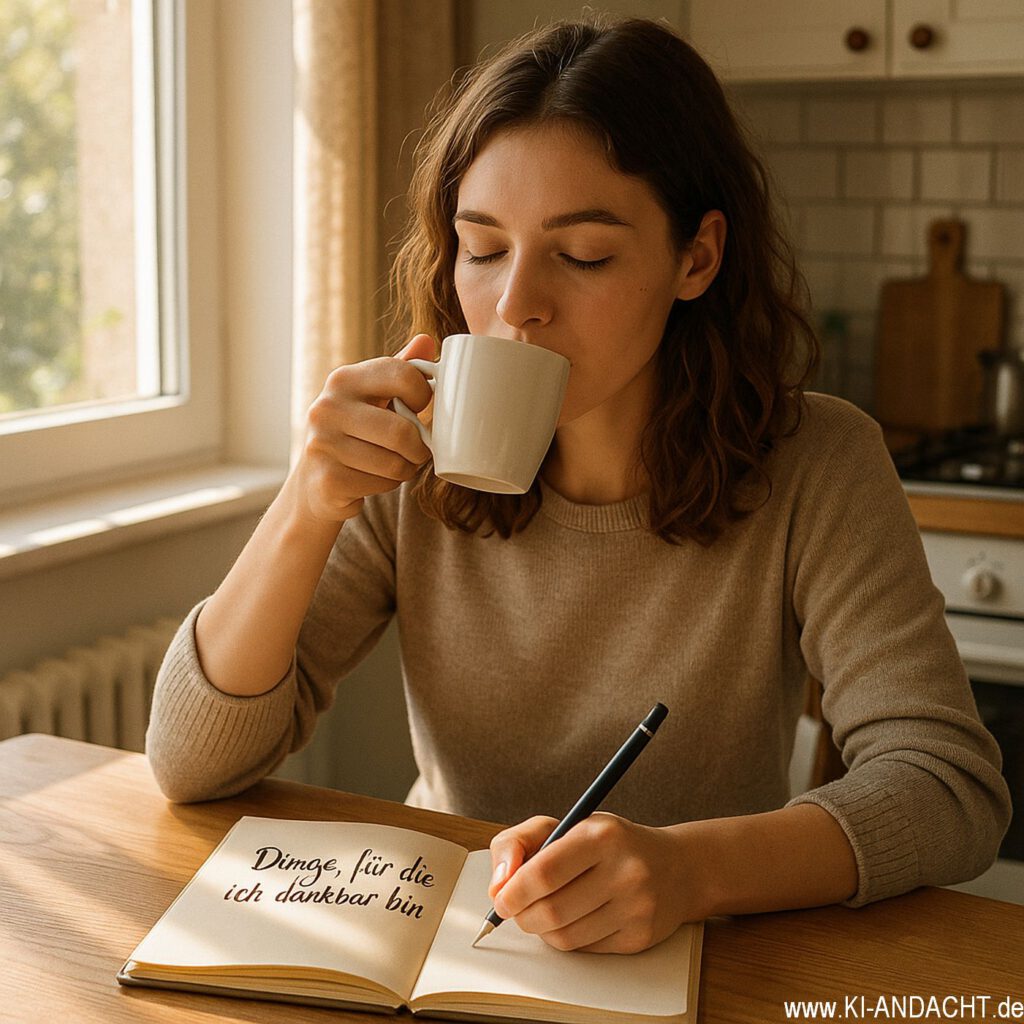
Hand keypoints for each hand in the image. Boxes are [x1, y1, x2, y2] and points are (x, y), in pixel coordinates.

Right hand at [293, 334, 435, 523]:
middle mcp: (327, 407)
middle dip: (420, 448)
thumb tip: (426, 341)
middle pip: (402, 431)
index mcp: (343, 379)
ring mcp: (323, 444)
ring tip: (396, 464)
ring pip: (395, 463)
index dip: (425, 395)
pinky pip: (382, 485)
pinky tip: (374, 479)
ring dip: (406, 469)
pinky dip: (388, 485)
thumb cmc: (355, 433)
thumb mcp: (373, 396)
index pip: (403, 375)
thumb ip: (399, 369)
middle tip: (418, 450)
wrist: (316, 483)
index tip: (421, 408)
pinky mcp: (327, 479)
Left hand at [487, 812, 704, 953]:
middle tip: (517, 909)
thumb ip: (522, 842)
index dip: (514, 891)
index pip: (544, 872)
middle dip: (523, 915)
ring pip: (565, 936)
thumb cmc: (611, 844)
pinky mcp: (640, 937)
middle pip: (551, 910)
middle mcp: (624, 870)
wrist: (676, 867)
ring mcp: (636, 907)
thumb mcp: (569, 824)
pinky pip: (585, 949)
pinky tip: (576, 918)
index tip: (501, 899)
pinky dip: (569, 938)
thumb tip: (499, 885)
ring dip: (543, 929)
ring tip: (546, 911)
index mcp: (601, 835)